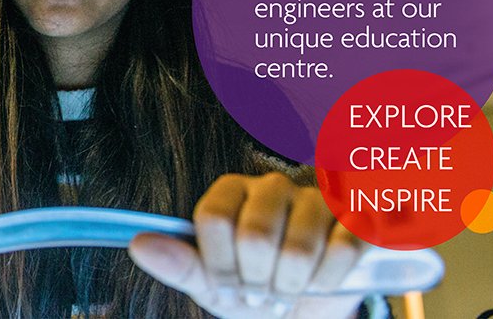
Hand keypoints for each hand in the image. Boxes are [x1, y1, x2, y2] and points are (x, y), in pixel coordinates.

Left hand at [128, 172, 369, 317]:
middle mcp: (270, 186)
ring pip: (297, 249)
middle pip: (254, 237)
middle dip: (257, 282)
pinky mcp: (354, 217)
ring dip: (291, 286)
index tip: (228, 286)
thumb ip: (179, 264)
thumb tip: (138, 245)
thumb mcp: (211, 284)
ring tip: (288, 291)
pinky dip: (328, 280)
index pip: (213, 220)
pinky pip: (343, 250)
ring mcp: (315, 198)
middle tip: (262, 294)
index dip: (219, 265)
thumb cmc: (253, 288)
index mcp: (229, 193)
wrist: (308, 306)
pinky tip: (321, 282)